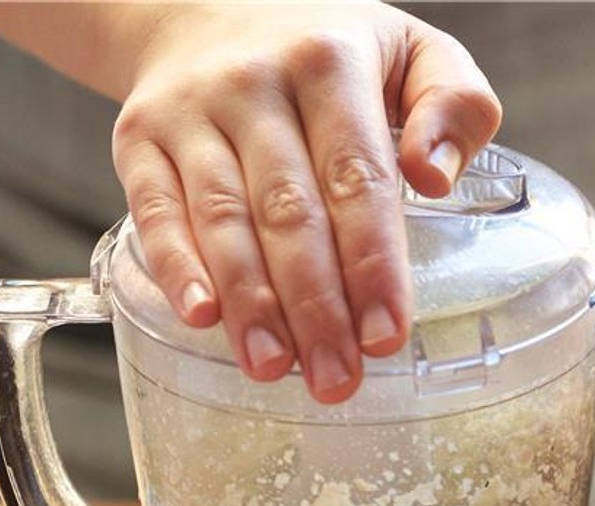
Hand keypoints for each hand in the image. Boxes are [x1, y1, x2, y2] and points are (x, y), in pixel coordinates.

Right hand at [113, 4, 500, 399]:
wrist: (201, 7)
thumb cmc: (322, 51)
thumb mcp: (407, 48)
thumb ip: (454, 100)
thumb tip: (437, 176)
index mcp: (331, 62)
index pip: (358, 177)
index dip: (372, 263)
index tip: (386, 335)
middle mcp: (256, 83)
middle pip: (290, 210)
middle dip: (316, 306)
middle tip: (335, 379)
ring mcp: (191, 112)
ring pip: (222, 219)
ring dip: (250, 303)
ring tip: (274, 368)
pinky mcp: (140, 138)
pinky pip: (155, 211)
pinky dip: (177, 267)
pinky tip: (201, 317)